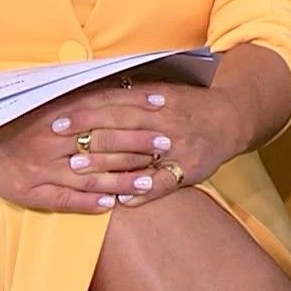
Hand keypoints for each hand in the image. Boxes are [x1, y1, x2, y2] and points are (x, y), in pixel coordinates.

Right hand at [0, 84, 166, 213]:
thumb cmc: (14, 117)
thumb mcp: (43, 97)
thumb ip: (76, 92)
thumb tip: (115, 79)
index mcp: (57, 112)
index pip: (104, 109)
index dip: (135, 108)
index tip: (163, 106)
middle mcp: (52, 140)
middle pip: (103, 142)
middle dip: (138, 144)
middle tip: (167, 144)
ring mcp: (42, 168)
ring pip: (89, 175)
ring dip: (121, 179)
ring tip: (149, 181)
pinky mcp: (31, 191)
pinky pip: (64, 199)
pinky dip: (89, 203)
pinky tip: (112, 205)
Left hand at [61, 79, 247, 208]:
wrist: (232, 118)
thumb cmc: (189, 104)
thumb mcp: (162, 90)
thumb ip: (130, 94)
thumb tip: (90, 92)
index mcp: (155, 98)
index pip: (114, 102)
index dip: (85, 111)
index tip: (58, 119)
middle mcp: (164, 120)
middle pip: (121, 125)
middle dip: (88, 134)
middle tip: (59, 143)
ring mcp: (177, 145)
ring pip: (137, 155)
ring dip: (106, 164)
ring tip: (78, 173)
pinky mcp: (188, 168)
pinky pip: (164, 183)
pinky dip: (143, 191)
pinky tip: (122, 200)